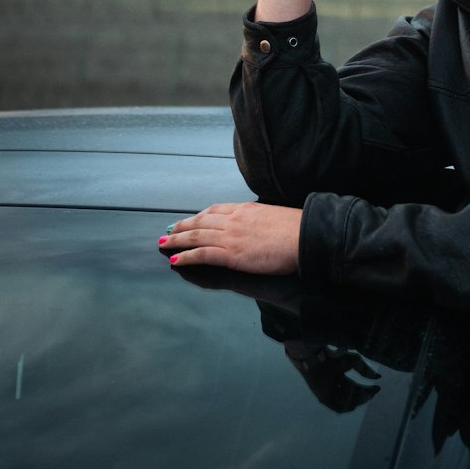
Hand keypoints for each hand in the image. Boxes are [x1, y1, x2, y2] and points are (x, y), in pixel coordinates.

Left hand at [159, 202, 302, 272]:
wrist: (304, 236)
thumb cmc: (296, 229)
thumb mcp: (273, 216)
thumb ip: (258, 219)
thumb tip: (255, 225)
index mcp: (245, 209)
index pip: (214, 210)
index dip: (198, 215)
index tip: (188, 219)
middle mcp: (233, 220)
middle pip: (200, 221)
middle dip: (181, 226)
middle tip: (168, 231)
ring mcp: (231, 237)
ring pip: (196, 236)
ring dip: (177, 240)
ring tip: (165, 243)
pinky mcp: (231, 254)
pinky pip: (202, 254)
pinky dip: (186, 256)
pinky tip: (176, 259)